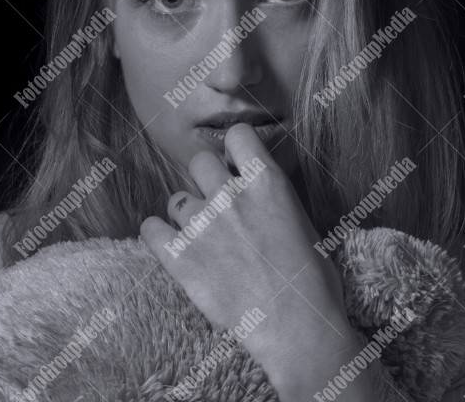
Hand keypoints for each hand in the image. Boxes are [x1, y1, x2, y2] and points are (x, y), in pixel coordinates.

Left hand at [140, 123, 372, 400]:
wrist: (299, 329)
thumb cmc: (312, 279)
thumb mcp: (301, 221)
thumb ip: (270, 196)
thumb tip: (254, 187)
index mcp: (266, 182)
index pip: (237, 134)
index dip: (236, 149)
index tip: (237, 164)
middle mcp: (230, 195)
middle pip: (200, 162)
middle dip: (208, 179)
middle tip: (218, 203)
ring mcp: (202, 225)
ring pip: (176, 199)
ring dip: (187, 212)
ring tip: (201, 234)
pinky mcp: (180, 257)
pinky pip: (151, 230)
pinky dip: (157, 235)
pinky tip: (169, 243)